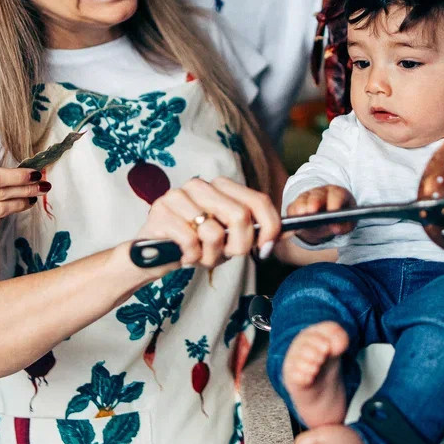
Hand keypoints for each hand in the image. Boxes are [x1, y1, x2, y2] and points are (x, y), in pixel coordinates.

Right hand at [136, 176, 281, 270]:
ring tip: (199, 254)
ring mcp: (178, 195)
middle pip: (240, 216)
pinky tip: (183, 254)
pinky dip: (190, 256)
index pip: (258, 200)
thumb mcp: (231, 240)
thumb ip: (257, 233)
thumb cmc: (196, 246)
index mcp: (220, 186)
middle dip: (238, 246)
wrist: (153, 257)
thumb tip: (290, 232)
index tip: (266, 248)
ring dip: (210, 255)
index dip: (269, 227)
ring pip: (214, 231)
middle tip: (225, 255)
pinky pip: (190, 241)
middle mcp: (200, 185)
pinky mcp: (160, 212)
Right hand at [285, 185, 355, 244]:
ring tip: (300, 218)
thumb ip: (344, 226)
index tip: (333, 212)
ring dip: (301, 208)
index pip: (336, 195)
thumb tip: (336, 228)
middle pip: (317, 195)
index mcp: (337, 193)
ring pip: (302, 200)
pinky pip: (292, 208)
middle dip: (314, 202)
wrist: (327, 221)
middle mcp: (321, 192)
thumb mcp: (347, 224)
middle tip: (312, 211)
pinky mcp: (295, 204)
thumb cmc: (339, 220)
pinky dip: (292, 215)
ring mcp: (307, 197)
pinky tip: (292, 223)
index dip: (334, 203)